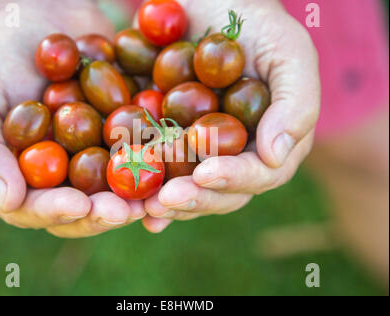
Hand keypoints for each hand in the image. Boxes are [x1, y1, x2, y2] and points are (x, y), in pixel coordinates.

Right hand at [0, 0, 145, 237]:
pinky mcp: (124, 138)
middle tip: (126, 210)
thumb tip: (9, 200)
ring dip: (137, 196)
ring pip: (117, 189)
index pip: (36, 209)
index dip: (57, 212)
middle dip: (105, 212)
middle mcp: (62, 177)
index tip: (79, 206)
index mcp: (22, 179)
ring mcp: (95, 159)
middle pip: (84, 209)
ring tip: (156, 196)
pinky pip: (143, 154)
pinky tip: (174, 161)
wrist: (43, 18)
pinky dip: (159, 162)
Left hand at [141, 0, 319, 232]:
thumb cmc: (258, 24)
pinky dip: (145, 186)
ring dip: (167, 202)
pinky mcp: (169, 140)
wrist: (212, 1)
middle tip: (166, 199)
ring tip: (144, 205)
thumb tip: (275, 156)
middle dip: (194, 197)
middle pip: (221, 191)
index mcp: (270, 141)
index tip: (205, 172)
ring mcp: (201, 151)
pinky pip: (158, 169)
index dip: (234, 178)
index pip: (260, 173)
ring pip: (188, 188)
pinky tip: (130, 201)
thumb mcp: (288, 54)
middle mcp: (237, 155)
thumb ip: (296, 104)